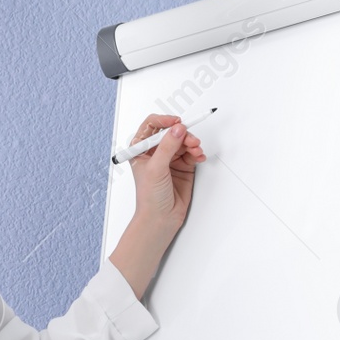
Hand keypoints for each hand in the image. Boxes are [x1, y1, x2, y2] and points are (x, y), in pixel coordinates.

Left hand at [122, 113, 204, 245]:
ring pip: (183, 141)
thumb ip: (167, 147)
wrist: (161, 219)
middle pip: (171, 132)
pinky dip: (197, 152)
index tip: (177, 122)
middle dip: (183, 134)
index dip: (165, 120)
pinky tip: (199, 157)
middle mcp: (155, 152)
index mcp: (141, 149)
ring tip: (196, 150)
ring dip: (192, 143)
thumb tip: (177, 129)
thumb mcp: (156, 168)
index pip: (152, 125)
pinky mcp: (182, 167)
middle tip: (191, 141)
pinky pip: (192, 153)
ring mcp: (169, 158)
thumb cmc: (149, 198)